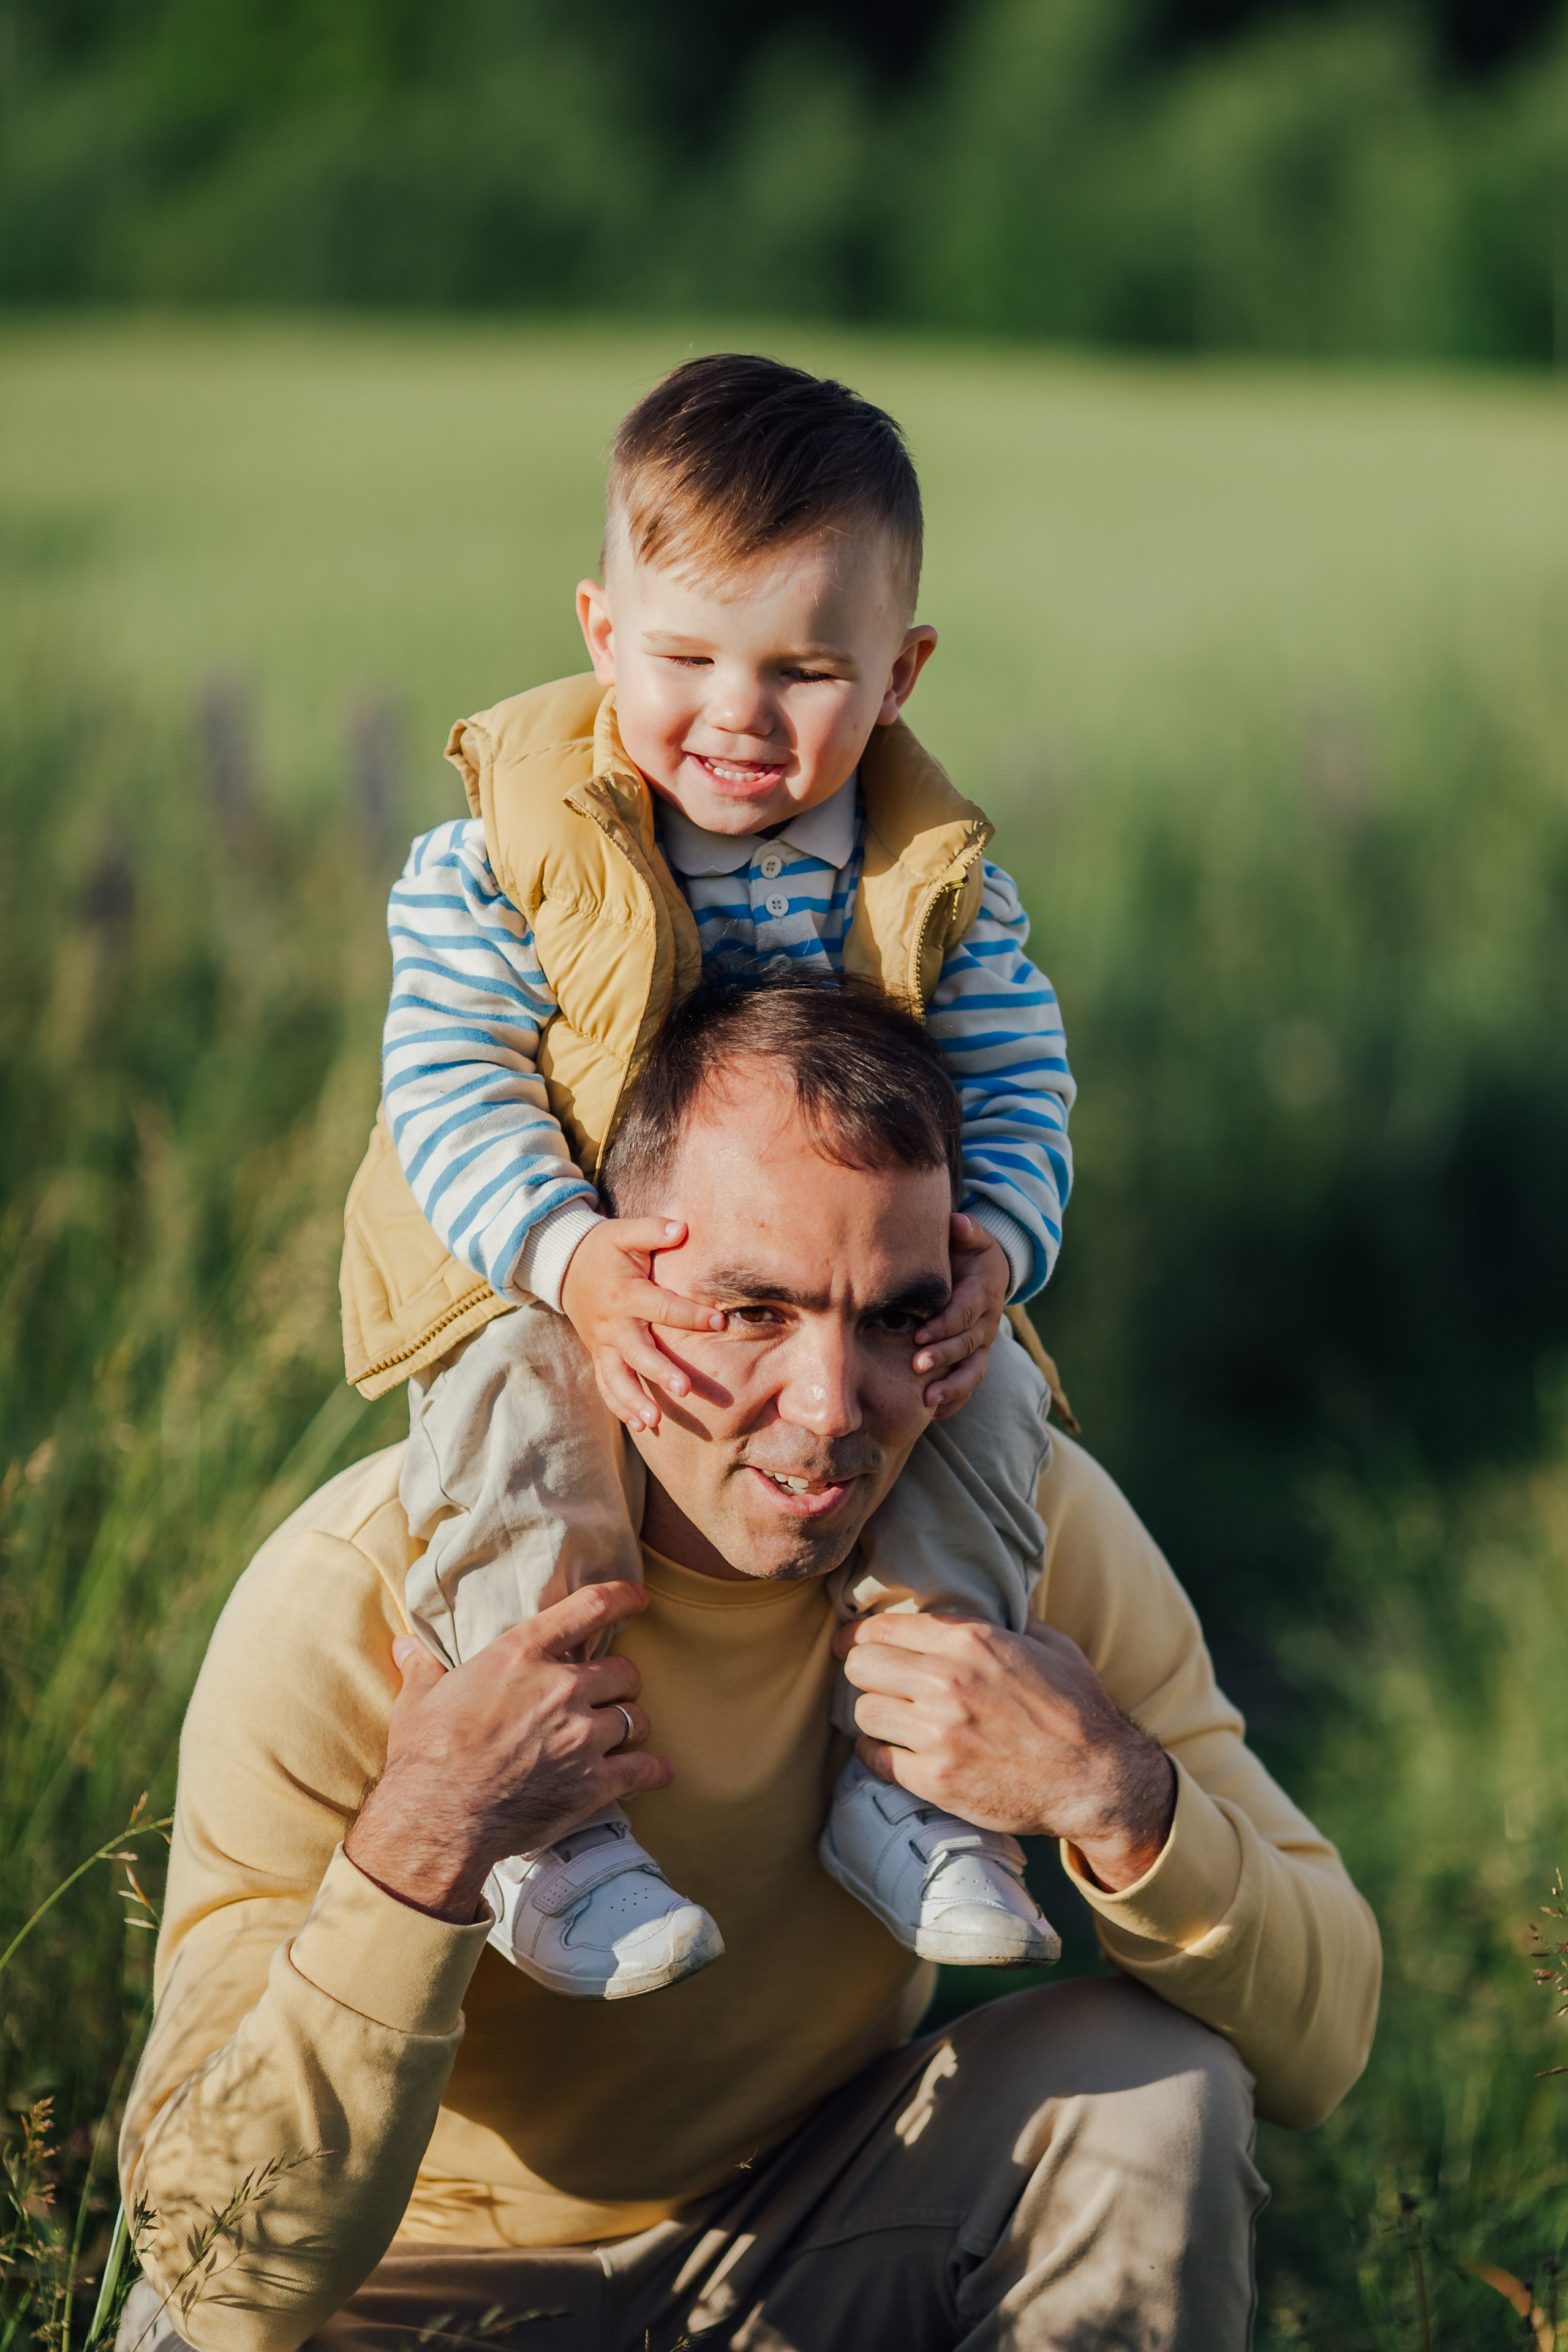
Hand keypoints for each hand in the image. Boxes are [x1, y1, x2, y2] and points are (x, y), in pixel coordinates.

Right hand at [344, 1582, 672, 1925]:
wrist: (436, 1819)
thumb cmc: (425, 1754)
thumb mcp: (418, 1699)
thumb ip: (422, 1667)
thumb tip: (405, 1646)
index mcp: (521, 1654)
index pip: (588, 1609)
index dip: (621, 1598)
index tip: (639, 1598)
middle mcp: (561, 1688)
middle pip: (624, 1671)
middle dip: (621, 1683)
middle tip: (610, 1695)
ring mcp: (581, 1736)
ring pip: (637, 1719)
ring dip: (631, 1727)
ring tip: (620, 1736)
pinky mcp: (593, 1783)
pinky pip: (645, 1769)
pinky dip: (654, 1772)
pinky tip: (657, 1773)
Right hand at [560, 1215, 725, 1431]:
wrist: (563, 1265)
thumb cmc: (603, 1249)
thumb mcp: (624, 1232)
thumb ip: (653, 1230)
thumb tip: (683, 1228)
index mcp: (625, 1293)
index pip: (661, 1307)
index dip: (689, 1314)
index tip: (718, 1322)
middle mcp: (613, 1324)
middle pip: (637, 1351)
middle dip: (659, 1371)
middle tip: (684, 1389)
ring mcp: (602, 1344)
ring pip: (617, 1377)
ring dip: (634, 1400)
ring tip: (654, 1421)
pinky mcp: (598, 1355)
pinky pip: (605, 1385)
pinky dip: (620, 1407)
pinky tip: (641, 1427)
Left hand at [835, 1610, 1175, 1893]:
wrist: (1098, 1781)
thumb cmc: (1078, 1710)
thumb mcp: (1053, 1646)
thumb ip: (1017, 1613)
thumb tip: (1005, 1584)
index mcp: (972, 1642)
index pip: (883, 1627)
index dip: (859, 1633)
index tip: (851, 1640)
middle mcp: (947, 1683)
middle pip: (860, 1666)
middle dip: (863, 1670)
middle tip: (874, 1679)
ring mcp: (939, 1735)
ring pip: (862, 1712)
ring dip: (873, 1713)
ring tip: (889, 1715)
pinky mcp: (936, 1780)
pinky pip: (876, 1759)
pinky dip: (878, 1754)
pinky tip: (893, 1750)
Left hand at [912, 1214, 1009, 1417]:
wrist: (989, 1272)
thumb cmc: (970, 1252)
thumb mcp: (972, 1236)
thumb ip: (966, 1230)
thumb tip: (956, 1221)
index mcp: (982, 1294)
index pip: (965, 1313)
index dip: (945, 1325)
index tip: (921, 1335)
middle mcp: (986, 1324)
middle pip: (967, 1345)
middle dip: (943, 1357)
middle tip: (917, 1367)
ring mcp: (982, 1345)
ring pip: (973, 1371)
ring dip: (952, 1388)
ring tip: (928, 1402)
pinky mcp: (975, 1359)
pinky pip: (969, 1384)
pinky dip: (954, 1401)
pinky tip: (933, 1414)